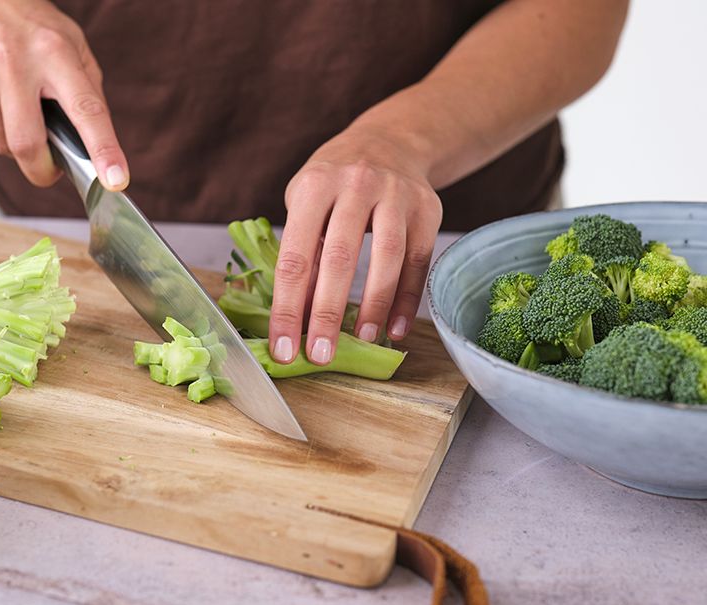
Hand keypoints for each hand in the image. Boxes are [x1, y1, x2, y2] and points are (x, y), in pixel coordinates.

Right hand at [0, 0, 128, 188]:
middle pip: (27, 144)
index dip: (103, 149)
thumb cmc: (31, 27)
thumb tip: (96, 146)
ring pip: (1, 145)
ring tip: (21, 116)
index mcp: (55, 54)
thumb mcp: (72, 46)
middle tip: (51, 170)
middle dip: (42, 171)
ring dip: (17, 147)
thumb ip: (88, 93)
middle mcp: (14, 64)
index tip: (114, 180)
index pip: (86, 110)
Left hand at [269, 125, 441, 364]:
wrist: (388, 142)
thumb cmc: (334, 183)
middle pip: (340, 258)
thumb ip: (303, 255)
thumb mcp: (305, 206)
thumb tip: (297, 316)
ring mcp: (396, 195)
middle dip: (326, 313)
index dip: (287, 307)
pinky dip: (408, 299)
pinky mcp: (428, 209)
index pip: (294, 257)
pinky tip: (395, 328)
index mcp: (314, 187)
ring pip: (388, 258)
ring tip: (361, 340)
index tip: (283, 346)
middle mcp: (356, 185)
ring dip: (374, 305)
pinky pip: (419, 261)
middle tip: (319, 354)